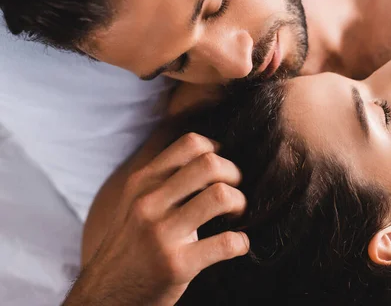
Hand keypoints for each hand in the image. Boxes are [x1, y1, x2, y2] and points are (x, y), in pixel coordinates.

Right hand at [64, 133, 248, 305]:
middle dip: (234, 174)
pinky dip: (242, 242)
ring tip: (237, 214)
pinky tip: (238, 244)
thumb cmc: (130, 246)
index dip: (217, 151)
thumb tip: (210, 160)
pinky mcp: (177, 265)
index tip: (222, 169)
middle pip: (210, 164)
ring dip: (240, 203)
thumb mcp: (135, 203)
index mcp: (143, 183)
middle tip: (235, 190)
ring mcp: (162, 234)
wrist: (105, 296)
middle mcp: (150, 203)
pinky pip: (227, 242)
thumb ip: (163, 180)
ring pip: (220, 196)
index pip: (190, 143)